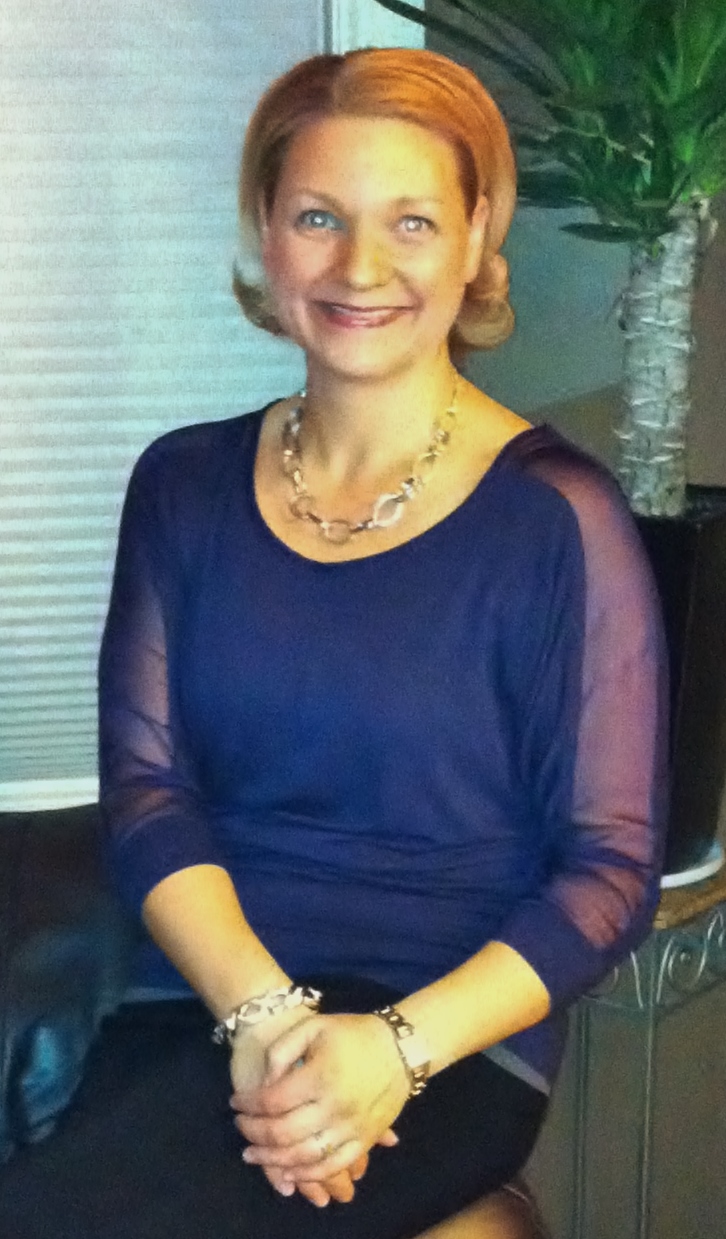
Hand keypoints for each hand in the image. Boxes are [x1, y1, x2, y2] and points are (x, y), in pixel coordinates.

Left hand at [231, 1012, 409, 1184]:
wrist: (400, 1047)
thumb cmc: (353, 1034)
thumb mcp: (314, 1026)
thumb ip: (283, 1050)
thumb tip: (266, 1084)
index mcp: (320, 1076)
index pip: (272, 1101)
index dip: (248, 1104)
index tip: (235, 1102)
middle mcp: (335, 1106)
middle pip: (283, 1133)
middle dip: (254, 1133)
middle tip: (240, 1127)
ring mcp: (351, 1128)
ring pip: (303, 1156)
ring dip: (272, 1160)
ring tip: (253, 1154)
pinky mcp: (364, 1140)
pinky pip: (332, 1165)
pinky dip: (308, 1175)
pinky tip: (287, 1173)